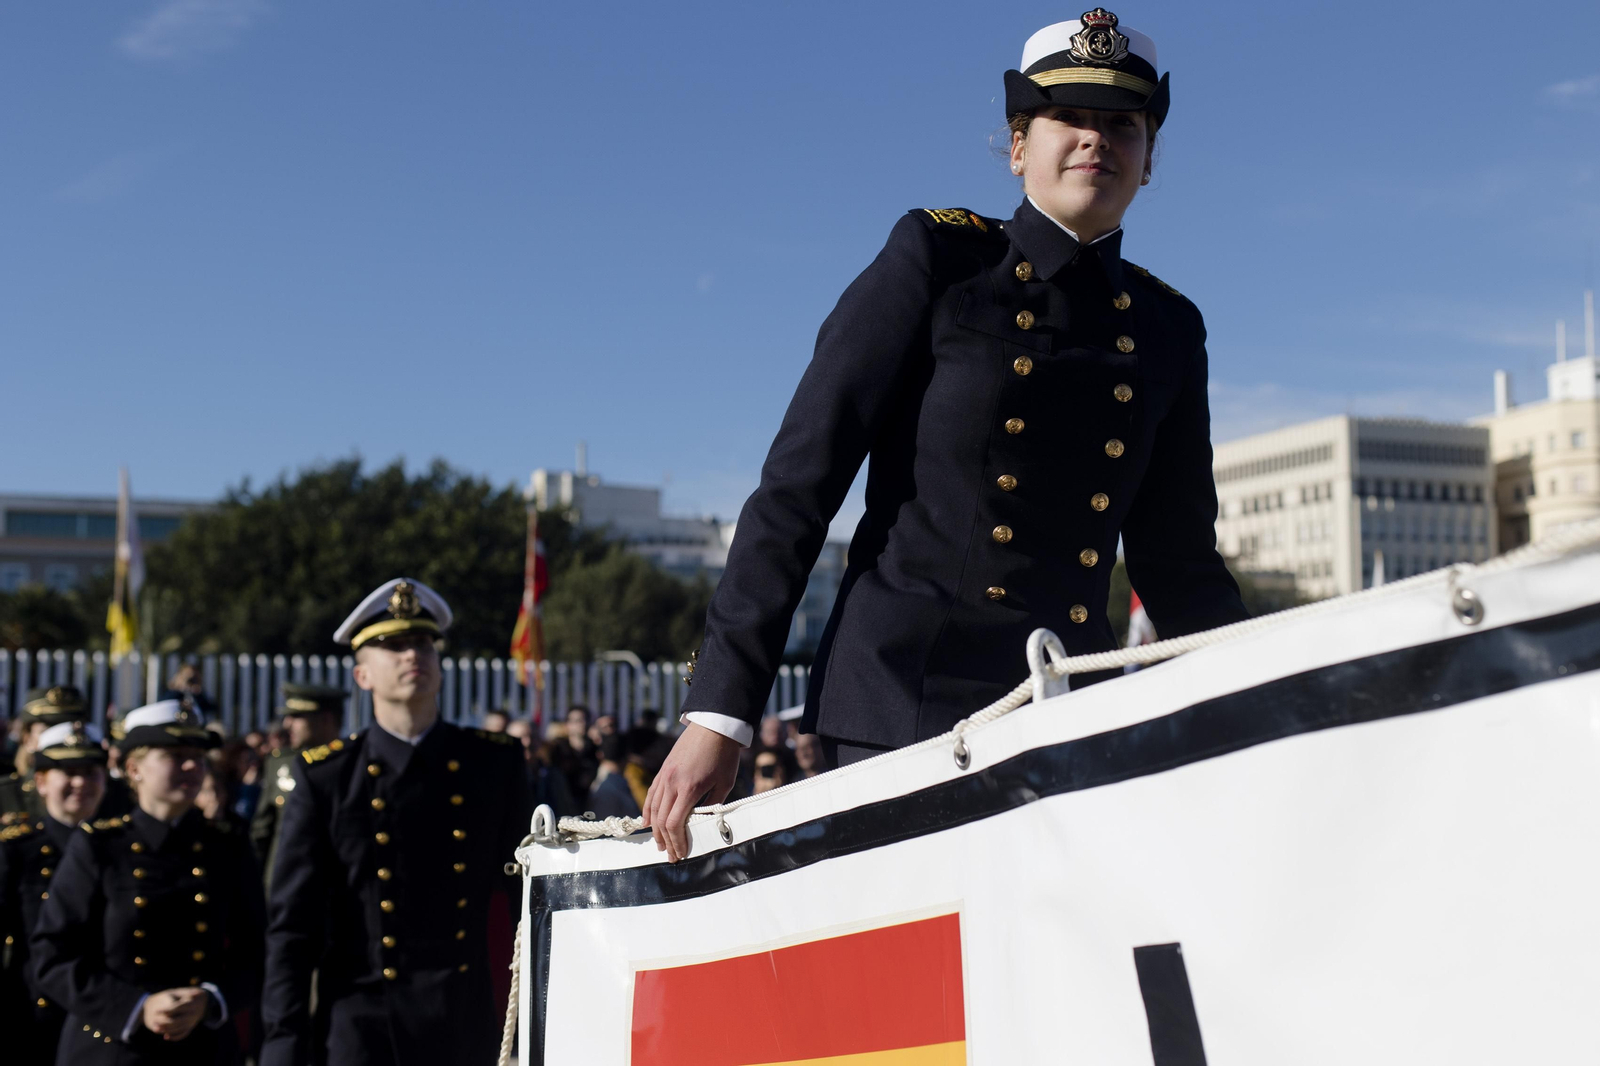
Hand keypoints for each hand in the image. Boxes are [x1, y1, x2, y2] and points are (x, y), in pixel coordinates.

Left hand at [142, 987, 207, 1041]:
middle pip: (179, 1021)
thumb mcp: (179, 993)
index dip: (168, 1010)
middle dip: (166, 1023)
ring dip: (168, 1030)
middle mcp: (193, 1013)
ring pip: (180, 1028)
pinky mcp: (191, 1027)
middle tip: (154, 1023)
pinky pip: (183, 1034)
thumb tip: (165, 1005)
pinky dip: (175, 1036)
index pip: (179, 1007)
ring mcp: (192, 1021)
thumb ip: (172, 998)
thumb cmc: (184, 995)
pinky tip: (166, 1036)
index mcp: (191, 1003)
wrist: (201, 1001)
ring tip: (156, 1029)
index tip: (157, 1011)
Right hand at [642, 723, 742, 862]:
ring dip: (655, 830)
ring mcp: (665, 776)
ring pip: (653, 808)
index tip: (680, 854)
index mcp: (688, 789)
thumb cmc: (724, 754)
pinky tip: (647, 822)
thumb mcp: (725, 782)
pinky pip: (651, 794)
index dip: (676, 842)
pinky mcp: (663, 770)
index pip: (674, 824)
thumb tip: (706, 822)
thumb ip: (713, 804)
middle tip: (670, 856)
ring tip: (660, 844)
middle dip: (665, 841)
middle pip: (661, 820)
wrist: (714, 726)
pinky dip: (647, 810)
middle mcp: (672, 784)